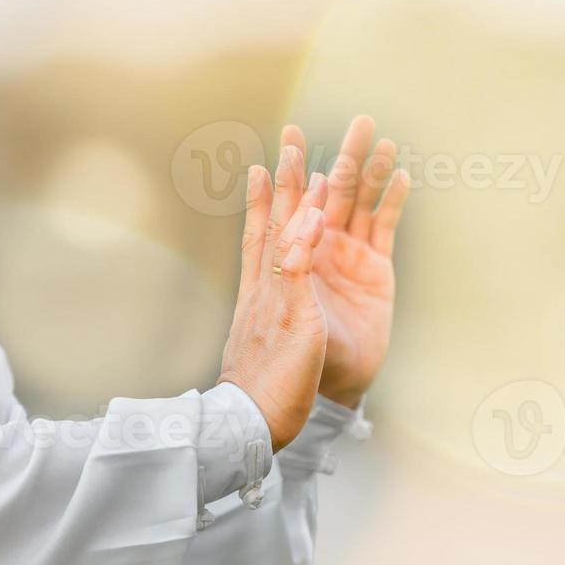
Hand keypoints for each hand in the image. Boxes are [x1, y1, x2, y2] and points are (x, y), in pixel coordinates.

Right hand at [218, 154, 330, 449]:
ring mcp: (276, 300)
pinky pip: (299, 272)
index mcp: (261, 295)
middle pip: (276, 223)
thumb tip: (266, 310)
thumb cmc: (260, 392)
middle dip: (283, 180)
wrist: (247, 425)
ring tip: (303, 157)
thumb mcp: (267, 343)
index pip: (262, 238)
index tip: (262, 166)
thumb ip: (271, 315)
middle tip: (287, 139)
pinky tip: (317, 214)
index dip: (265, 201)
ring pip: (288, 236)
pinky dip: (305, 242)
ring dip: (297, 195)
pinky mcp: (292, 317)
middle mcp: (266, 289)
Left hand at [277, 117, 410, 408]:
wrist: (318, 395)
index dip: (288, 171)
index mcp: (286, 256)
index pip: (286, 204)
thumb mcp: (286, 308)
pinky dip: (392, 203)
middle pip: (330, 192)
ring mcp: (347, 261)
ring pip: (360, 205)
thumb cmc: (286, 360)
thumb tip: (308, 212)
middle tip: (357, 121)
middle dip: (341, 156)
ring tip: (382, 138)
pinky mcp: (374, 276)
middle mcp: (317, 251)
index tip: (288, 138)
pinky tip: (400, 177)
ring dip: (371, 172)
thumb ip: (294, 261)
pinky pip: (384, 230)